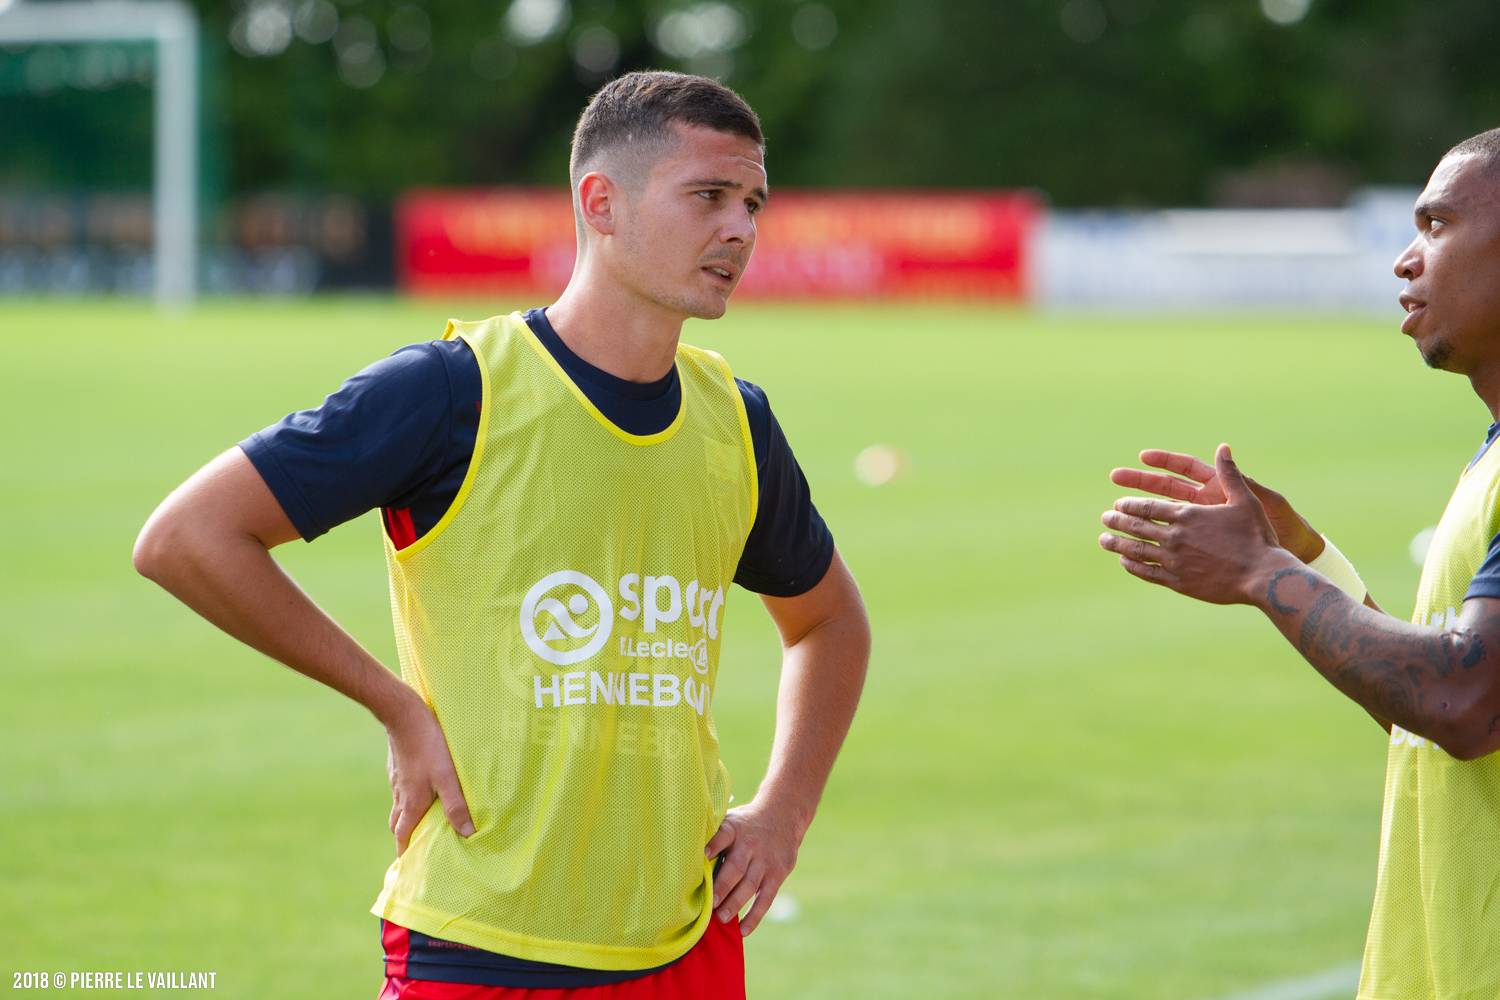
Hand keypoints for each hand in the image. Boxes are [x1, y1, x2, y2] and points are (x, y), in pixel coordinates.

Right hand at [386, 697, 474, 855]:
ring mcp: (397, 779)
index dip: (406, 853)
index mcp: (411, 804)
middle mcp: (400, 795)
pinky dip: (408, 798)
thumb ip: (457, 806)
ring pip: (399, 806)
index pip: (403, 837)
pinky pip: (401, 789)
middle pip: (398, 824)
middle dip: (405, 838)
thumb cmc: (429, 746)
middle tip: (415, 847)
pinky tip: (420, 789)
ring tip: (421, 821)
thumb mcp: (448, 777)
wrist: (403, 714)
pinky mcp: (398, 765)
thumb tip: (467, 834)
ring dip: (407, 818)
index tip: (408, 867)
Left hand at [704, 798, 803, 935]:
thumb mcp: (730, 820)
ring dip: (735, 903)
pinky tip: (743, 930)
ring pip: (750, 885)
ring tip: (721, 918)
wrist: (782, 815)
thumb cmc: (744, 825)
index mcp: (734, 829)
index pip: (723, 835)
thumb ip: (713, 836)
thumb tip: (682, 854)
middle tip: (709, 905)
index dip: (713, 844)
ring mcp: (765, 860)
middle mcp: (750, 845)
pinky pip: (766, 898)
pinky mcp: (777, 874)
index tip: (703, 855)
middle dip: (722, 887)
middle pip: (736, 867)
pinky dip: (755, 915)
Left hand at [1100, 444, 1286, 604]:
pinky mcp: (1178, 582)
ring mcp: (1174, 560)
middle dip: (1117, 521)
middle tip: (1104, 519)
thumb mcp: (1245, 500)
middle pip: (1136, 527)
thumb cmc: (1256, 536)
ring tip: (1103, 540)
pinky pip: (1148, 572)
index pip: (1147, 507)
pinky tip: (1124, 561)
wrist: (1263, 575)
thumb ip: (1230, 474)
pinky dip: (1133, 566)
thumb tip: (1224, 447)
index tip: (1118, 504)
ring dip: (1117, 543)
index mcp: (1187, 515)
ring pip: (1137, 550)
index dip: (1130, 505)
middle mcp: (1175, 537)